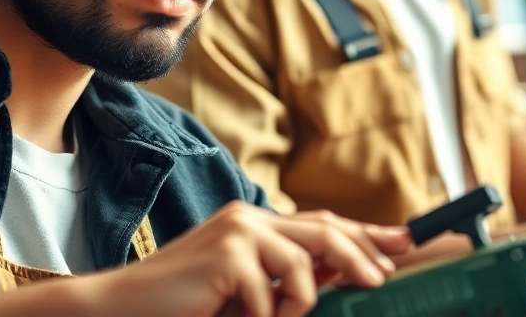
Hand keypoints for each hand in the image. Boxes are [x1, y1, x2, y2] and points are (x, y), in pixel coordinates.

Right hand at [0, 202, 411, 316]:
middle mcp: (250, 218)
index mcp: (254, 223)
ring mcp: (239, 232)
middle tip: (383, 279)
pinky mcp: (228, 254)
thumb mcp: (244, 289)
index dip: (366, 232)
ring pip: (304, 266)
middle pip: (326, 230)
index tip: (403, 242)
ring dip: (298, 304)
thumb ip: (285, 276)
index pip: (322, 222)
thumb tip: (340, 274)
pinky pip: (272, 294)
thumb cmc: (183, 304)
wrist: (122, 307)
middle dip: (363, 255)